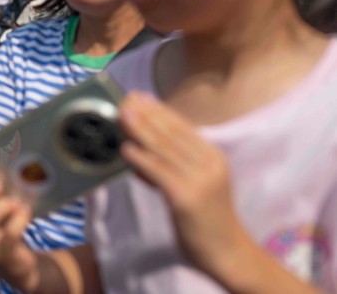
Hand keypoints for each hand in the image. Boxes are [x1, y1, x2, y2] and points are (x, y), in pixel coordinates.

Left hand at [119, 93, 245, 278]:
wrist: (228, 252)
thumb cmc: (206, 218)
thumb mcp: (194, 183)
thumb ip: (171, 163)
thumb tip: (138, 144)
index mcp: (213, 155)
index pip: (181, 125)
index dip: (158, 109)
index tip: (138, 96)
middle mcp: (210, 163)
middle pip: (171, 132)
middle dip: (145, 114)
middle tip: (125, 99)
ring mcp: (200, 179)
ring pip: (163, 148)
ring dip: (139, 129)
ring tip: (121, 115)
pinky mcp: (186, 197)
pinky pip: (159, 172)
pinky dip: (141, 158)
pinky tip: (126, 149)